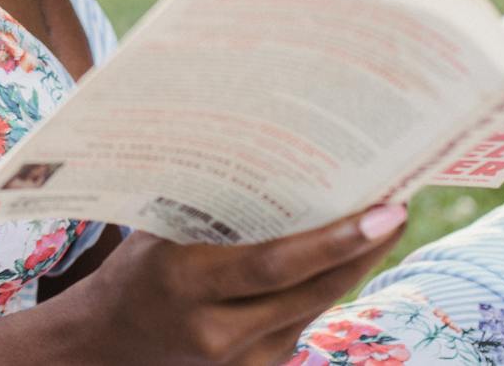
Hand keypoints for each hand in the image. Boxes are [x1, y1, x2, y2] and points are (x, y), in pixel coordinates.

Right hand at [64, 205, 407, 364]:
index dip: (335, 239)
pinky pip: (301, 323)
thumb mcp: (157, 236)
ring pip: (315, 307)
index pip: (275, 263)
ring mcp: (241, 360)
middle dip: (363, 248)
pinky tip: (344, 258)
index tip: (382, 209)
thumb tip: (268, 157)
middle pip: (312, 289)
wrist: (104, 348)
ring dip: (353, 267)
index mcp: (186, 284)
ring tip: (383, 225)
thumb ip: (208, 213)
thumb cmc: (131, 274)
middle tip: (399, 207)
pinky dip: (324, 288)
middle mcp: (218, 330)